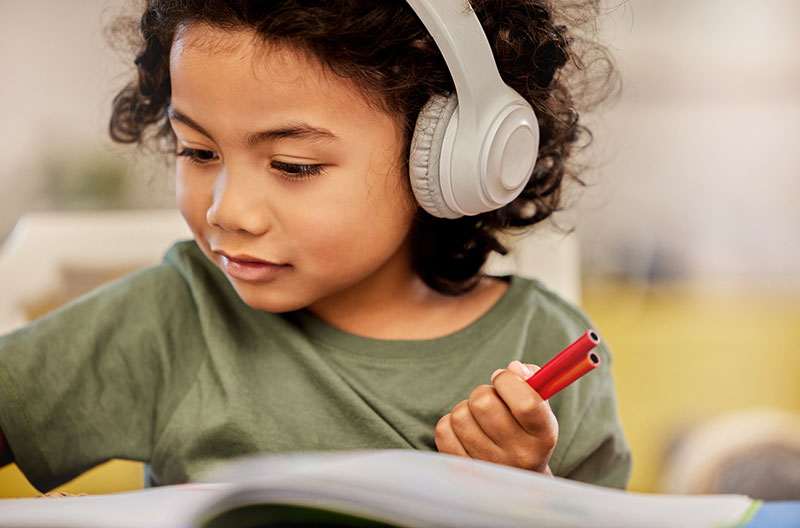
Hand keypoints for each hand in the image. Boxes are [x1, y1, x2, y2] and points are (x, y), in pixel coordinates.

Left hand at [434, 360, 557, 473]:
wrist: (518, 482)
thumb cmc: (527, 432)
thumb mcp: (539, 407)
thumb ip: (531, 379)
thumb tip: (512, 369)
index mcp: (543, 436)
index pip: (524, 402)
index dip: (507, 381)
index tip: (503, 378)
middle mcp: (519, 455)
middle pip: (484, 404)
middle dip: (483, 392)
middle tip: (490, 400)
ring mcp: (490, 466)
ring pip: (460, 416)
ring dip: (466, 409)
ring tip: (478, 419)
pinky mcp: (463, 470)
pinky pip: (443, 431)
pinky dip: (450, 423)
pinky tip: (465, 430)